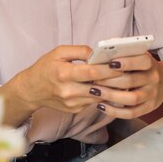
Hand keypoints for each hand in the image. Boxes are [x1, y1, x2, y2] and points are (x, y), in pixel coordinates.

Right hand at [0, 44, 123, 125]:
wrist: (31, 90)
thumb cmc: (45, 67)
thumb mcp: (58, 52)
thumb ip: (79, 51)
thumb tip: (97, 53)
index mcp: (63, 73)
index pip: (92, 72)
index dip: (109, 69)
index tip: (122, 64)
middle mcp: (68, 91)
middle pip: (99, 87)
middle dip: (116, 81)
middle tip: (131, 74)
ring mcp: (72, 103)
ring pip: (99, 97)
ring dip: (114, 90)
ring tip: (127, 81)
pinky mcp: (75, 110)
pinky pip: (94, 102)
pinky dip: (104, 95)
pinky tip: (113, 88)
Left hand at [90, 52, 162, 119]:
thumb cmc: (142, 66)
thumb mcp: (138, 55)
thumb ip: (124, 50)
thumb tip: (106, 47)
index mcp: (150, 63)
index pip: (142, 61)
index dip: (126, 62)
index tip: (110, 63)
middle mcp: (153, 79)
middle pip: (132, 81)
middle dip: (110, 80)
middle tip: (93, 79)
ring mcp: (151, 95)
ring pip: (132, 99)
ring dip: (111, 96)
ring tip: (94, 92)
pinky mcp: (148, 108)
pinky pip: (131, 113)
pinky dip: (115, 112)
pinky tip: (101, 106)